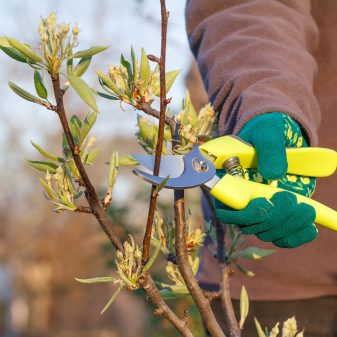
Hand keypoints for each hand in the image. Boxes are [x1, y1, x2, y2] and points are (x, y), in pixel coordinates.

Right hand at [215, 112, 316, 247]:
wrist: (279, 138)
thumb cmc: (266, 132)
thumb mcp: (267, 133)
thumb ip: (269, 149)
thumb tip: (274, 175)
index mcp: (228, 184)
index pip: (225, 210)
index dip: (242, 213)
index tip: (263, 202)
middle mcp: (241, 202)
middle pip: (249, 225)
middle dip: (272, 217)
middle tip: (290, 197)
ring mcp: (260, 211)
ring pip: (267, 233)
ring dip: (287, 225)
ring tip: (306, 209)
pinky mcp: (278, 216)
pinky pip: (283, 237)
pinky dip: (297, 236)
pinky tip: (311, 227)